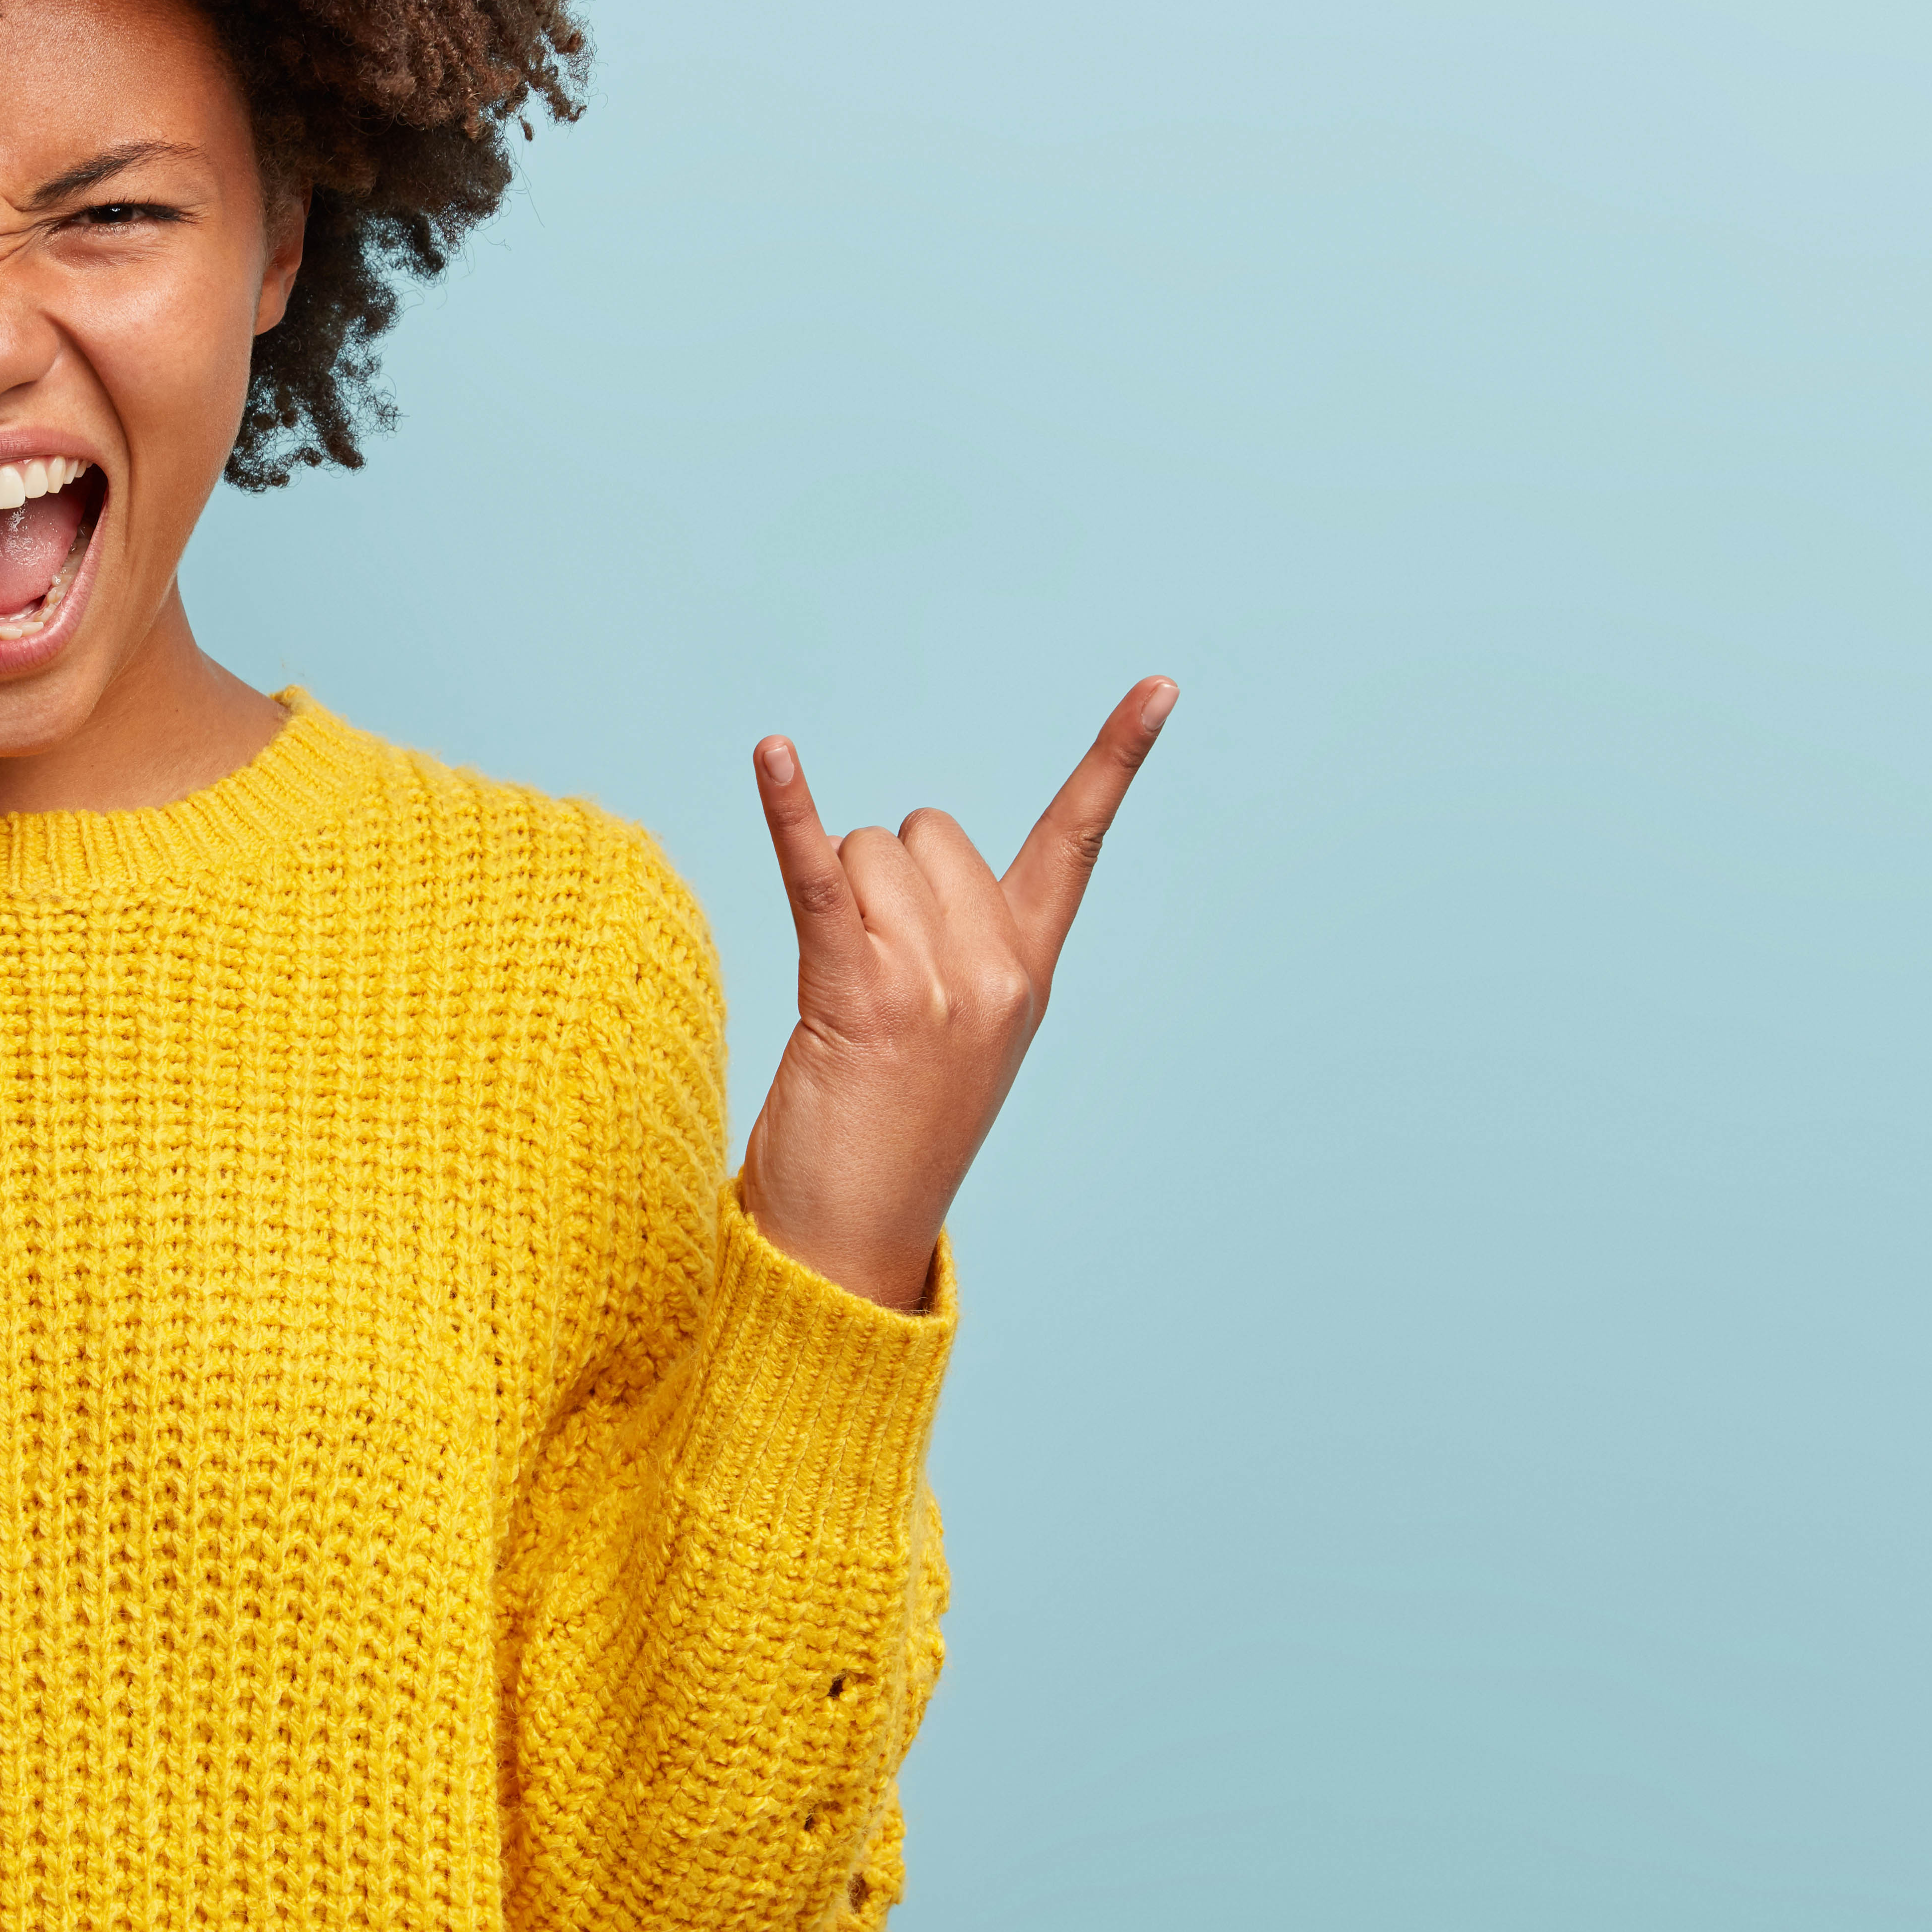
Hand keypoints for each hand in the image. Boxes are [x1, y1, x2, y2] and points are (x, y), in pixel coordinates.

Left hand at [735, 679, 1176, 1308]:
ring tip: (831, 998)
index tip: (1159, 688)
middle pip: (927, 833)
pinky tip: (772, 753)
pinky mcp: (858, 992)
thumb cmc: (881, 1139)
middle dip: (882, 876)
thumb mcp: (947, 1035)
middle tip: (864, 974)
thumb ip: (948, 946)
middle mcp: (995, 970)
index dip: (1114, 760)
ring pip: (867, 852)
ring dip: (832, 899)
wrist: (850, 1243)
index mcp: (1027, 975)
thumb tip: (895, 854)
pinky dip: (789, 806)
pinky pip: (818, 871)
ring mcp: (935, 982)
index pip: (1076, 843)